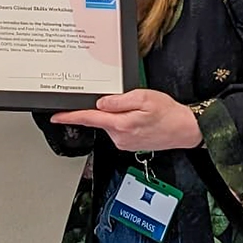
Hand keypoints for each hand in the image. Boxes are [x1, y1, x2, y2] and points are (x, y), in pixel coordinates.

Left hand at [50, 89, 201, 151]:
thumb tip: (101, 102)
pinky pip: (119, 129)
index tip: (56, 117)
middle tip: (130, 102)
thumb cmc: (168, 113)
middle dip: (107, 109)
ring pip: (111, 124)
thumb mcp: (144, 97)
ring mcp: (124, 143)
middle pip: (101, 119)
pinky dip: (124, 121)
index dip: (70, 117)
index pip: (89, 119)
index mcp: (120, 125)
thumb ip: (119, 100)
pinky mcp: (129, 144)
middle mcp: (119, 137)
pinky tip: (140, 118)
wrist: (185, 129)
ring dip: (118, 115)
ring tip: (141, 110)